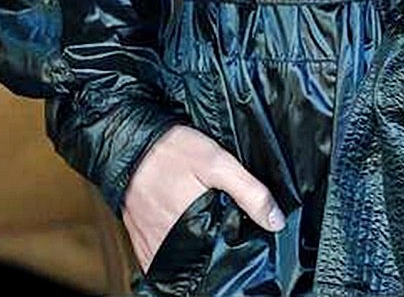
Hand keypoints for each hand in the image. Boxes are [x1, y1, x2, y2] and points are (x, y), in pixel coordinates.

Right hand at [121, 123, 285, 271]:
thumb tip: (275, 221)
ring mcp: (154, 246)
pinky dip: (172, 252)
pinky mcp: (140, 243)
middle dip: (214, 246)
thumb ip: (249, 192)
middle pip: (203, 259)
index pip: (224, 252)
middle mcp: (174, 245)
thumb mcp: (218, 162)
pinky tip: (180, 233)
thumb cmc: (172, 151)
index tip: (241, 229)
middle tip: (217, 221)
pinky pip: (159, 261)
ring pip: (182, 261)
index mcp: (197, 228)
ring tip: (200, 225)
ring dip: (193, 250)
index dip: (236, 242)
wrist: (127, 143)